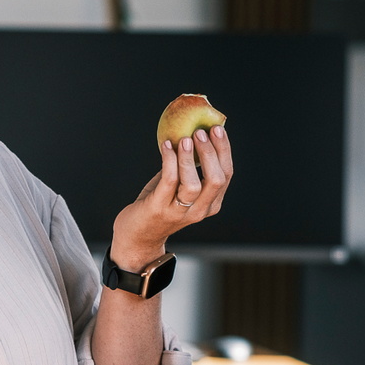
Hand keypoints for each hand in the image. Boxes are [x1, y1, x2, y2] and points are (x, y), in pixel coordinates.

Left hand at [108, 126, 233, 267]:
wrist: (137, 236)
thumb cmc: (159, 205)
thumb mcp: (180, 187)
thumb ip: (188, 166)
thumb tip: (191, 131)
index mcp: (210, 204)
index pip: (226, 175)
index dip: (224, 150)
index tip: (217, 129)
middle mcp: (199, 210)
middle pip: (216, 180)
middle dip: (212, 152)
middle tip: (201, 132)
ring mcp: (179, 212)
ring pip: (194, 185)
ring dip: (190, 159)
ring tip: (185, 139)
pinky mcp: (159, 209)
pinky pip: (169, 182)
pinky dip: (169, 161)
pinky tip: (166, 146)